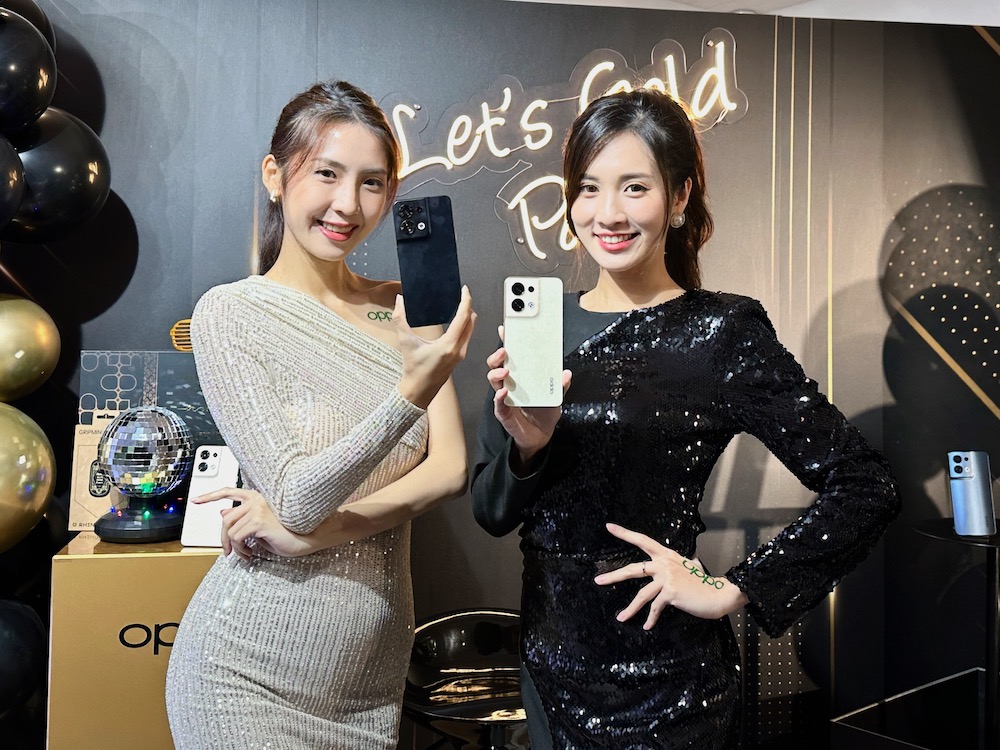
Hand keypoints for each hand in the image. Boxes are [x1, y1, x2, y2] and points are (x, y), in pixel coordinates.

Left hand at [192, 487, 311, 559]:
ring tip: (245, 553)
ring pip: (230, 530)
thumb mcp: (258, 526)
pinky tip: (250, 553)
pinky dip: (240, 549)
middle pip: (225, 518)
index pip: (229, 491)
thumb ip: (242, 518)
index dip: (211, 496)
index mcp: (256, 497)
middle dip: (223, 538)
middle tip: (228, 552)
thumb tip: (223, 513)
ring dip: (235, 547)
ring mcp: (257, 509)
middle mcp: (256, 500)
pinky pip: (237, 537)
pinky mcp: (258, 521)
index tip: (196, 500)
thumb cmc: (284, 533)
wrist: (303, 539)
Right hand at [395, 286, 476, 408]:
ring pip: (471, 330)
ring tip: (460, 306)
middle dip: (469, 306)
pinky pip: (467, 338)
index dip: (466, 300)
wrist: (418, 391)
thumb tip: (399, 300)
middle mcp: (458, 349)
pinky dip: (465, 327)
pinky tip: (457, 322)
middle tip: (462, 296)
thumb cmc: (413, 369)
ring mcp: (460, 355)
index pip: (463, 317)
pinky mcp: (459, 358)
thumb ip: (400, 318)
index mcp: (448, 345)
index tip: (465, 290)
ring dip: (468, 317)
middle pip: (472, 322)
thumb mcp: (405, 341)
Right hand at [486, 324, 571, 467]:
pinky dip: (499, 397)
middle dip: (497, 355)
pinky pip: (498, 403)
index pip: (511, 356)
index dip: (507, 342)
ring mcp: (504, 397)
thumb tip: (566, 373)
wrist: (541, 436)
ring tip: (505, 371)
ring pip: (494, 381)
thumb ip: (561, 385)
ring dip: (497, 373)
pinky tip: (504, 392)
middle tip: (504, 350)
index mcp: (520, 376)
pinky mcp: (503, 412)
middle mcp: (509, 383)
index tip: (506, 329)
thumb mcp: (557, 396)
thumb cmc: (544, 412)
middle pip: (496, 365)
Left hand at [594, 523, 748, 628]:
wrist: (718, 594)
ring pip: (642, 595)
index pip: (643, 540)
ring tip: (621, 618)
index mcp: (667, 555)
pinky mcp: (670, 592)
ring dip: (630, 609)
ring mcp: (667, 577)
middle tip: (598, 580)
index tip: (609, 527)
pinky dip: (651, 618)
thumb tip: (679, 564)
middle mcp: (664, 563)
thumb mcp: (689, 567)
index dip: (625, 534)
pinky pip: (655, 607)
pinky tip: (647, 626)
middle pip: (633, 569)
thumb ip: (677, 566)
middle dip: (614, 576)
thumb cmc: (704, 583)